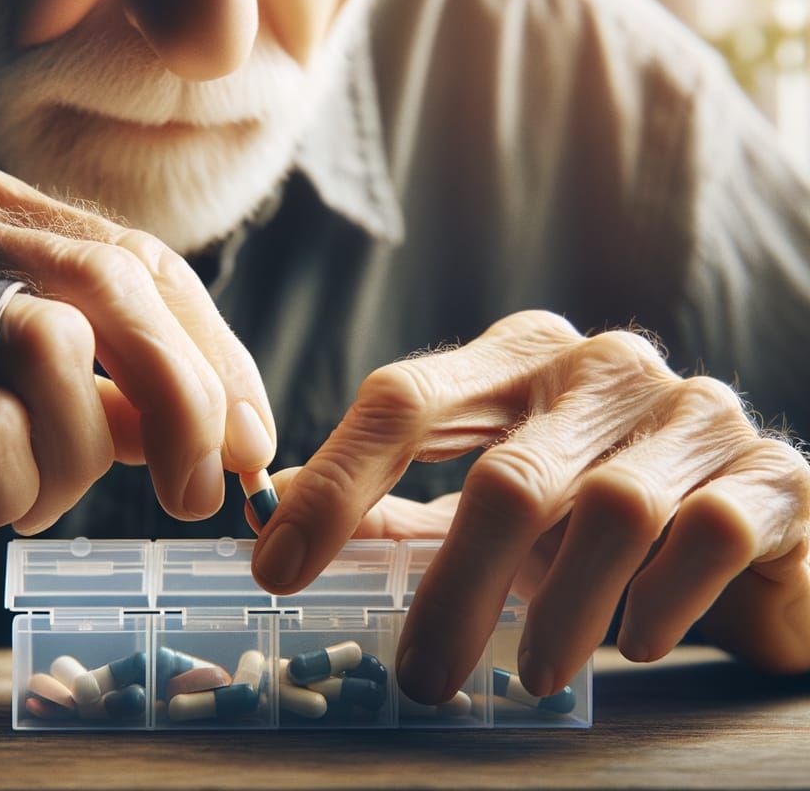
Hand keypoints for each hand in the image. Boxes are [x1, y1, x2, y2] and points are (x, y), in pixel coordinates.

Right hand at [0, 155, 274, 598]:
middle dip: (183, 402)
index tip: (253, 442)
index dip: (216, 354)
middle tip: (199, 496)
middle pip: (112, 284)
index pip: (143, 260)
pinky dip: (2, 494)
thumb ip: (142, 396)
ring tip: (26, 496)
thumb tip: (246, 433)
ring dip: (69, 462)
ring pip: (54, 355)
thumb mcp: (63, 407)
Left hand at [251, 310, 809, 701]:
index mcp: (516, 358)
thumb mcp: (488, 501)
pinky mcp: (771, 472)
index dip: (335, 483)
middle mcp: (602, 366)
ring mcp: (692, 410)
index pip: (405, 398)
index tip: (275, 569)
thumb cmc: (591, 514)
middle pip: (506, 473)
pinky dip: (663, 599)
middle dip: (453, 589)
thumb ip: (396, 508)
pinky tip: (636, 641)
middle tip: (420, 678)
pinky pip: (712, 534)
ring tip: (529, 674)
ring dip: (560, 610)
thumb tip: (277, 526)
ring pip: (613, 511)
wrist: (750, 527)